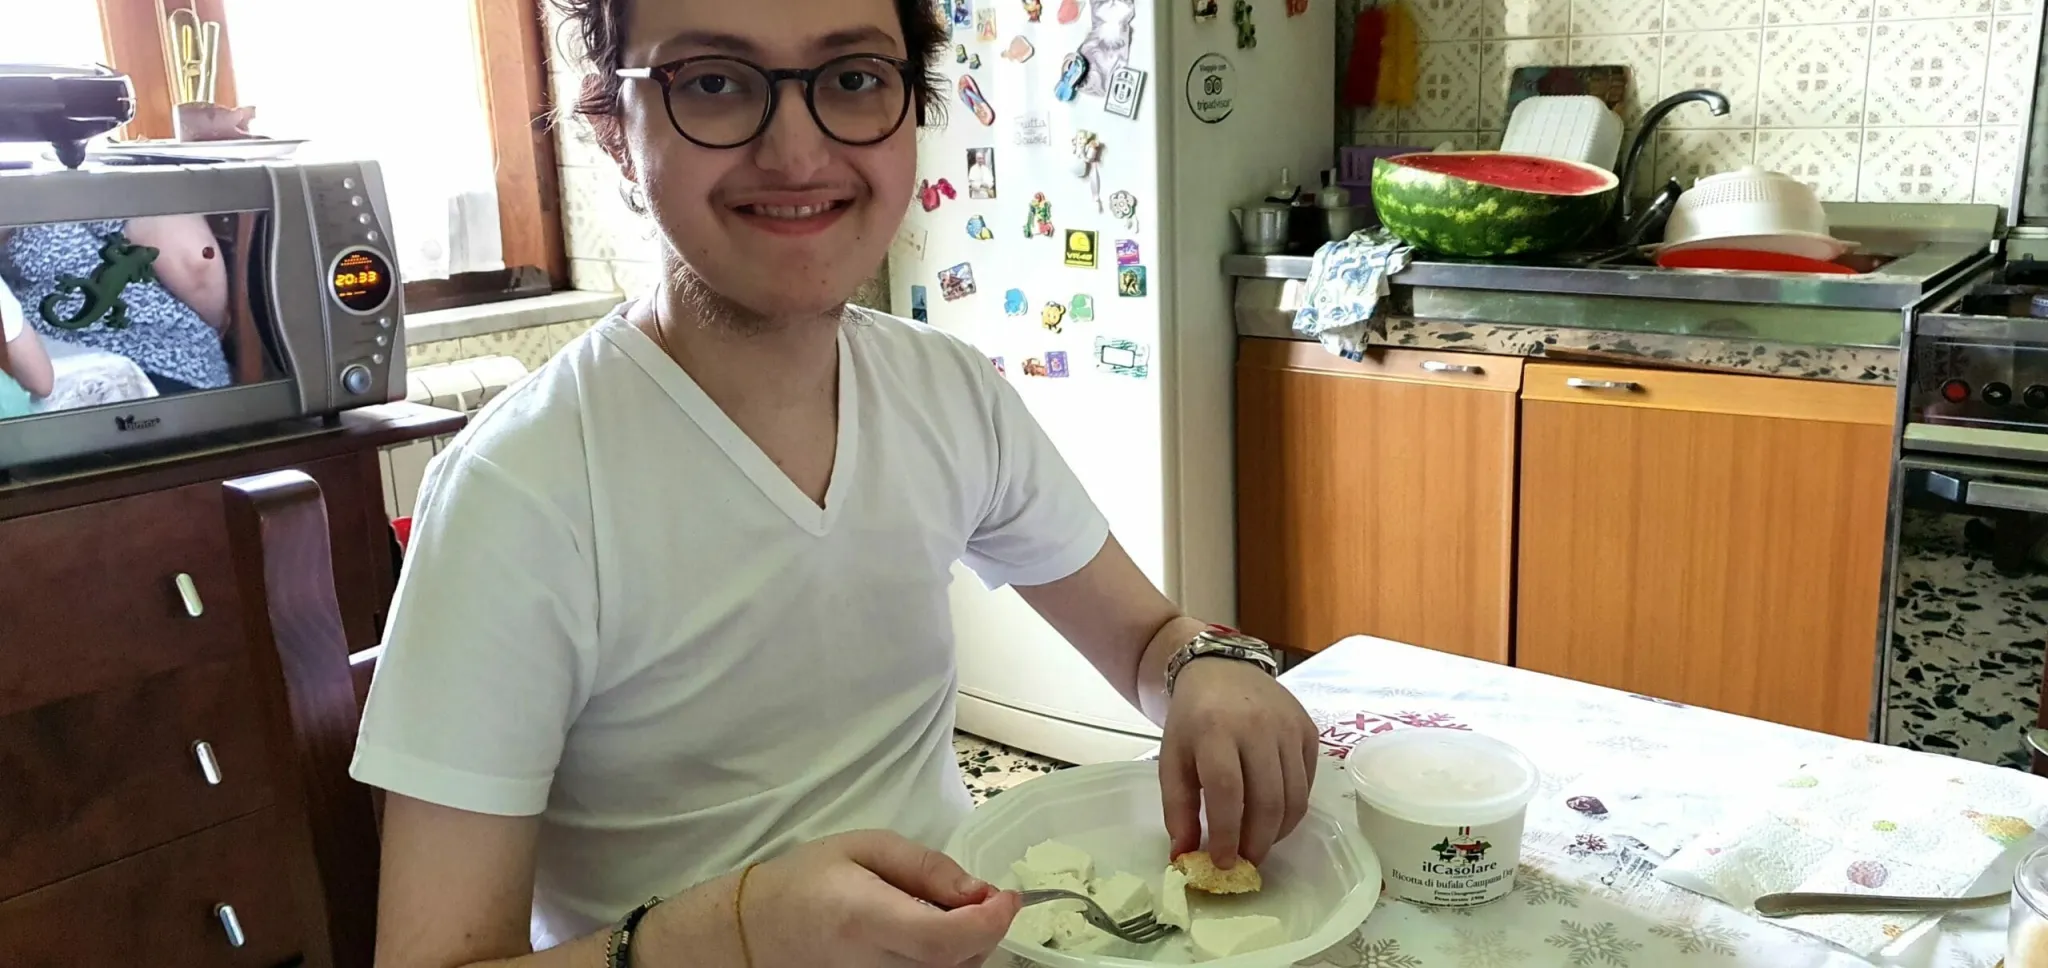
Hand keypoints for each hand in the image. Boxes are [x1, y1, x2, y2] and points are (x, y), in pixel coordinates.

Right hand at [739, 829, 1021, 967]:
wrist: (757, 929)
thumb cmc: (809, 879)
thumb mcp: (865, 847)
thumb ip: (926, 867)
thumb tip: (979, 892)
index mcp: (866, 919)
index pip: (944, 938)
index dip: (989, 922)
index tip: (1007, 896)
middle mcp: (873, 966)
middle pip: (957, 964)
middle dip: (986, 930)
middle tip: (983, 897)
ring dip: (970, 947)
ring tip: (951, 914)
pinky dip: (948, 961)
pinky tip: (936, 936)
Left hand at [1160, 658, 1318, 867]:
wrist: (1222, 670)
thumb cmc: (1192, 720)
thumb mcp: (1172, 759)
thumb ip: (1177, 808)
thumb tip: (1183, 857)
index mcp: (1215, 730)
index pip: (1226, 791)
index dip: (1227, 833)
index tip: (1222, 862)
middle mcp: (1257, 726)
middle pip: (1267, 799)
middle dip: (1257, 842)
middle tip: (1245, 862)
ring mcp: (1288, 726)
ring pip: (1294, 797)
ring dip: (1278, 832)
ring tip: (1258, 844)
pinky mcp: (1309, 730)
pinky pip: (1307, 783)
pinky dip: (1292, 810)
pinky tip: (1273, 818)